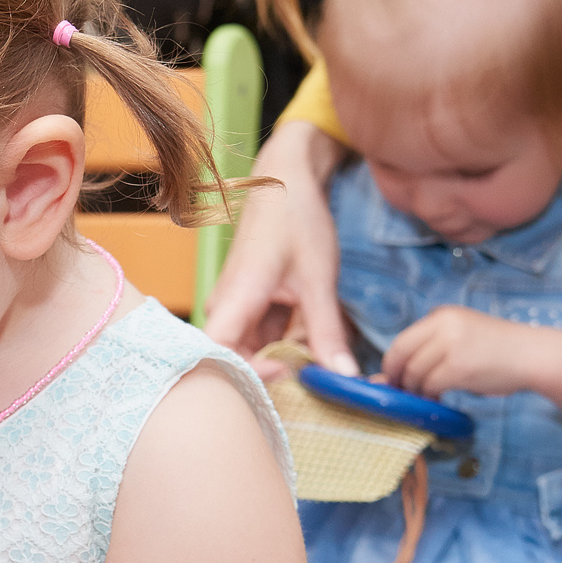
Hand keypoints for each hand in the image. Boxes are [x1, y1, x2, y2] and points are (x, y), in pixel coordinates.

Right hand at [203, 121, 355, 377]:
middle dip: (271, 375)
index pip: (218, 355)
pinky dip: (286, 344)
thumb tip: (344, 377)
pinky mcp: (248, 304)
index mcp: (234, 298)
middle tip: (312, 383)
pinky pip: (260, 336)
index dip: (246, 376)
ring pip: (251, 350)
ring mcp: (235, 306)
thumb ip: (327, 332)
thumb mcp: (319, 279)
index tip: (287, 377)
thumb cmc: (295, 219)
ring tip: (318, 364)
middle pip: (233, 360)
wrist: (286, 179)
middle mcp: (225, 306)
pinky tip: (314, 345)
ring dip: (282, 360)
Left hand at [381, 306, 530, 398]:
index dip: (392, 362)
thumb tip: (394, 372)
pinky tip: (438, 399)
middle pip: (403, 354)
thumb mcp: (461, 335)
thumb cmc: (497, 349)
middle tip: (401, 391)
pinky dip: (430, 395)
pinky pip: (432, 385)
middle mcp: (444, 326)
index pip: (403, 340)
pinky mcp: (459, 368)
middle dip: (397, 376)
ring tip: (425, 396)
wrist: (532, 354)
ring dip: (416, 389)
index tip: (392, 377)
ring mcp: (451, 346)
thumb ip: (432, 347)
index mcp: (442, 315)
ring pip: (416, 372)